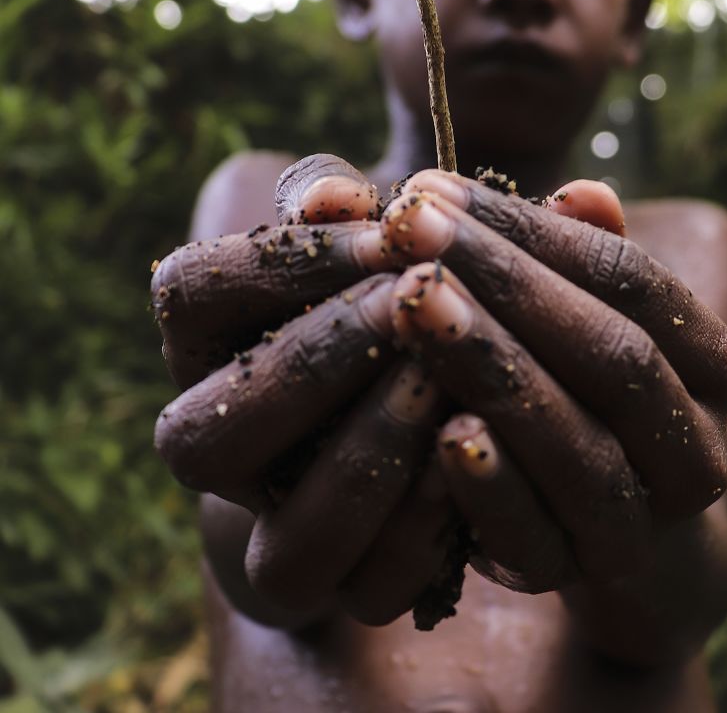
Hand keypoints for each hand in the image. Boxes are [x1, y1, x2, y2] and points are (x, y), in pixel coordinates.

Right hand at [152, 155, 463, 625]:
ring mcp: (279, 530)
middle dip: (313, 364)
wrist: (423, 367)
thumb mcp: (354, 220)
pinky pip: (374, 586)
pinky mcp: (357, 581)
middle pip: (204, 437)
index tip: (387, 231)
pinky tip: (481, 443)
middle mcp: (220, 447)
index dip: (282, 263)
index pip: (189, 296)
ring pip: (282, 547)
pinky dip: (430, 521)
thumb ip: (339, 195)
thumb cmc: (378, 271)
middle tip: (408, 304)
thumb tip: (336, 198)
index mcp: (202, 342)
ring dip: (366, 455)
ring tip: (444, 379)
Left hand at [376, 170, 726, 597]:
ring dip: (493, 368)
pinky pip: (539, 538)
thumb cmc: (580, 385)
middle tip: (409, 225)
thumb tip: (582, 192)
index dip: (534, 229)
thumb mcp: (584, 315)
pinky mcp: (578, 575)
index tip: (435, 186)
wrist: (608, 532)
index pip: (629, 279)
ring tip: (412, 304)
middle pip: (614, 355)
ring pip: (585, 446)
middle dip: (506, 282)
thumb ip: (577, 256)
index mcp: (708, 361)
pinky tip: (436, 429)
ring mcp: (645, 520)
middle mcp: (696, 443)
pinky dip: (491, 487)